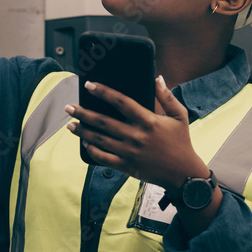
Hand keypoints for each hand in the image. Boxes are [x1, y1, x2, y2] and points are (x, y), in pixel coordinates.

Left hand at [64, 75, 209, 191]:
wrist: (183, 174)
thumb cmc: (181, 142)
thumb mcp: (179, 116)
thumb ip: (167, 96)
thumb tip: (157, 77)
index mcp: (148, 121)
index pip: (121, 101)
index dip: (103, 91)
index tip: (89, 85)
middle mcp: (136, 136)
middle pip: (103, 121)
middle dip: (83, 113)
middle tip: (68, 107)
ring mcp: (130, 152)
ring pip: (99, 140)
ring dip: (82, 131)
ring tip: (70, 124)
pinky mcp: (127, 167)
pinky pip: (104, 158)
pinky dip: (92, 150)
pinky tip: (85, 142)